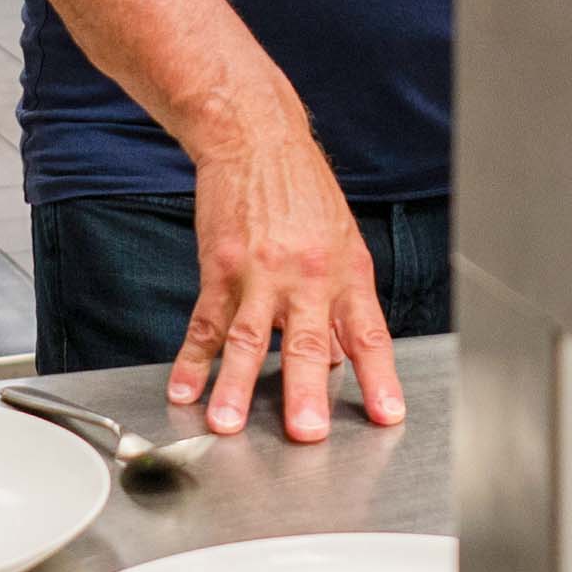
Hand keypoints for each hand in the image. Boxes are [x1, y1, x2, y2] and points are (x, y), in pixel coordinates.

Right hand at [172, 122, 404, 442]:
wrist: (256, 138)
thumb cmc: (302, 189)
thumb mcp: (341, 240)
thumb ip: (339, 303)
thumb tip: (338, 358)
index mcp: (345, 273)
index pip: (368, 335)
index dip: (380, 378)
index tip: (387, 416)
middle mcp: (306, 276)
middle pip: (307, 343)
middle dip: (305, 393)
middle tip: (305, 433)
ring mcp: (259, 273)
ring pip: (248, 339)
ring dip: (235, 387)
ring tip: (226, 424)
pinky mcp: (220, 268)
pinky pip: (205, 322)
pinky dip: (193, 360)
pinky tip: (183, 388)